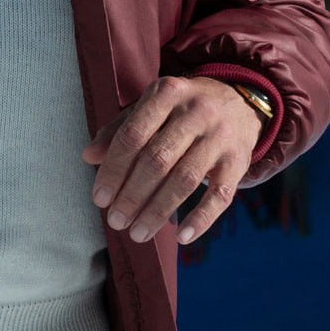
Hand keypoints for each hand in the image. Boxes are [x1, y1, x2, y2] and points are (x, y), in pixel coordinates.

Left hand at [84, 75, 269, 245]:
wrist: (240, 102)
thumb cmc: (182, 110)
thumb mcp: (151, 106)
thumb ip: (119, 130)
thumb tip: (88, 156)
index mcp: (167, 93)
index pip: (132, 135)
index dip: (113, 170)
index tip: (99, 199)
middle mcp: (196, 112)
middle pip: (158, 160)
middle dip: (132, 196)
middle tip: (116, 221)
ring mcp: (220, 137)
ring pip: (185, 180)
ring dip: (158, 211)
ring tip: (138, 234)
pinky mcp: (239, 161)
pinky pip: (220, 195)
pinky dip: (201, 219)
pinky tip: (181, 237)